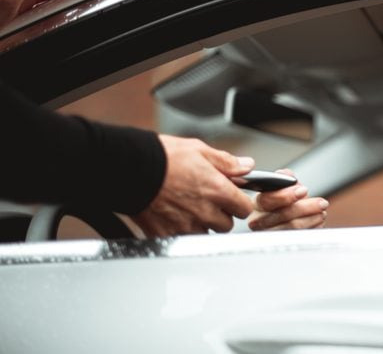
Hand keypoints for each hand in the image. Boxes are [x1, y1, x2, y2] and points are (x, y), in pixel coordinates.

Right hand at [131, 135, 255, 236]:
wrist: (127, 168)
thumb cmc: (161, 157)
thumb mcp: (199, 150)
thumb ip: (227, 162)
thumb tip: (247, 166)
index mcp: (216, 190)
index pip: (244, 208)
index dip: (239, 202)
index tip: (233, 198)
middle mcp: (204, 212)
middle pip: (226, 225)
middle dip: (221, 214)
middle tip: (208, 201)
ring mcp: (185, 226)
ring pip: (206, 234)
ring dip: (202, 225)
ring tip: (188, 208)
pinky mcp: (166, 235)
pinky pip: (183, 240)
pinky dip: (181, 231)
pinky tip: (173, 216)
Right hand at [248, 169, 327, 229]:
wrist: (292, 218)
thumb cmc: (286, 202)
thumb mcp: (285, 188)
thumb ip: (285, 179)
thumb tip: (285, 175)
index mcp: (258, 204)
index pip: (267, 200)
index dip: (286, 195)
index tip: (303, 190)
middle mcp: (259, 221)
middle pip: (283, 215)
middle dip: (306, 207)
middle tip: (322, 203)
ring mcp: (269, 235)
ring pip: (293, 227)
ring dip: (312, 218)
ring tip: (322, 212)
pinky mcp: (281, 244)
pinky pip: (299, 237)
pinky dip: (312, 228)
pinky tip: (318, 221)